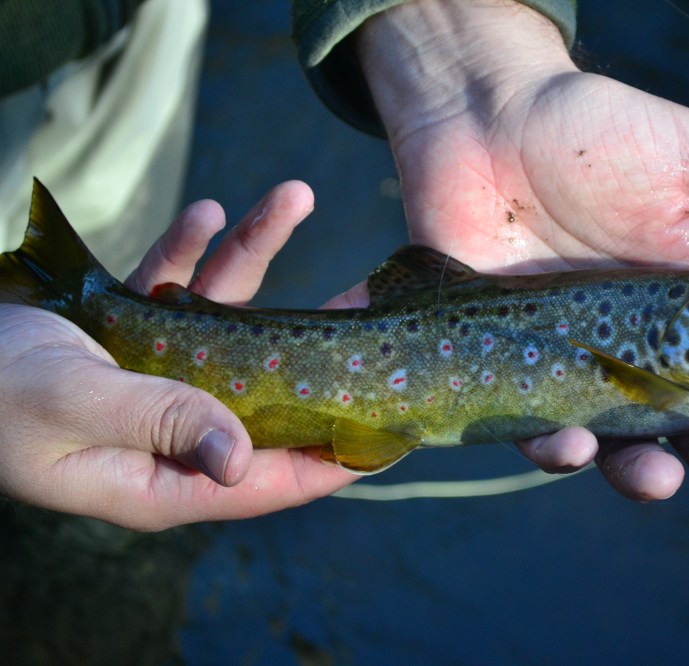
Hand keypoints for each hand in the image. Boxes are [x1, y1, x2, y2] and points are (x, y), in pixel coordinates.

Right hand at [0, 182, 356, 529]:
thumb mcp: (76, 406)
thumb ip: (162, 423)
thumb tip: (244, 461)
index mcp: (164, 476)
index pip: (268, 480)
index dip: (333, 458)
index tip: (392, 431)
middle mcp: (173, 431)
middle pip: (268, 395)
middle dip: (320, 349)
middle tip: (372, 304)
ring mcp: (157, 378)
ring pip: (228, 321)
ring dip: (254, 253)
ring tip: (292, 195)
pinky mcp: (133, 335)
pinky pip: (180, 290)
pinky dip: (194, 249)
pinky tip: (210, 209)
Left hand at [356, 0, 688, 499]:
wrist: (487, 117)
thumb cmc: (600, 131)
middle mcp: (645, 351)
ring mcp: (579, 366)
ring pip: (623, 448)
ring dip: (650, 476)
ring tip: (662, 476)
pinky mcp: (513, 370)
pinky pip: (536, 431)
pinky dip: (559, 451)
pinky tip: (575, 445)